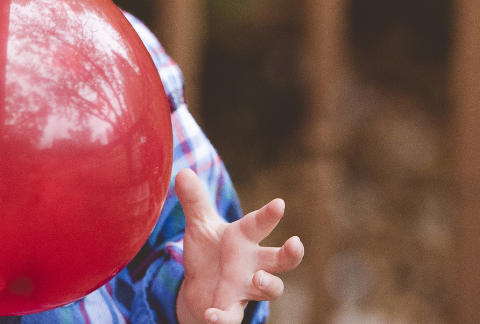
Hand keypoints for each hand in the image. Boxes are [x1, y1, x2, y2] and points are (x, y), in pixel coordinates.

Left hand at [174, 169, 303, 323]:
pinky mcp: (232, 308)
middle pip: (280, 259)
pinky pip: (233, 316)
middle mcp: (252, 263)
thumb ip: (194, 201)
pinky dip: (223, 318)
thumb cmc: (209, 250)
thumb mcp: (200, 224)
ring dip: (269, 284)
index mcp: (244, 238)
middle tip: (295, 244)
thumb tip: (183, 170)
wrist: (199, 285)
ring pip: (271, 289)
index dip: (270, 214)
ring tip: (259, 278)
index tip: (279, 203)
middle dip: (291, 253)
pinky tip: (211, 315)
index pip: (259, 223)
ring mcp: (246, 287)